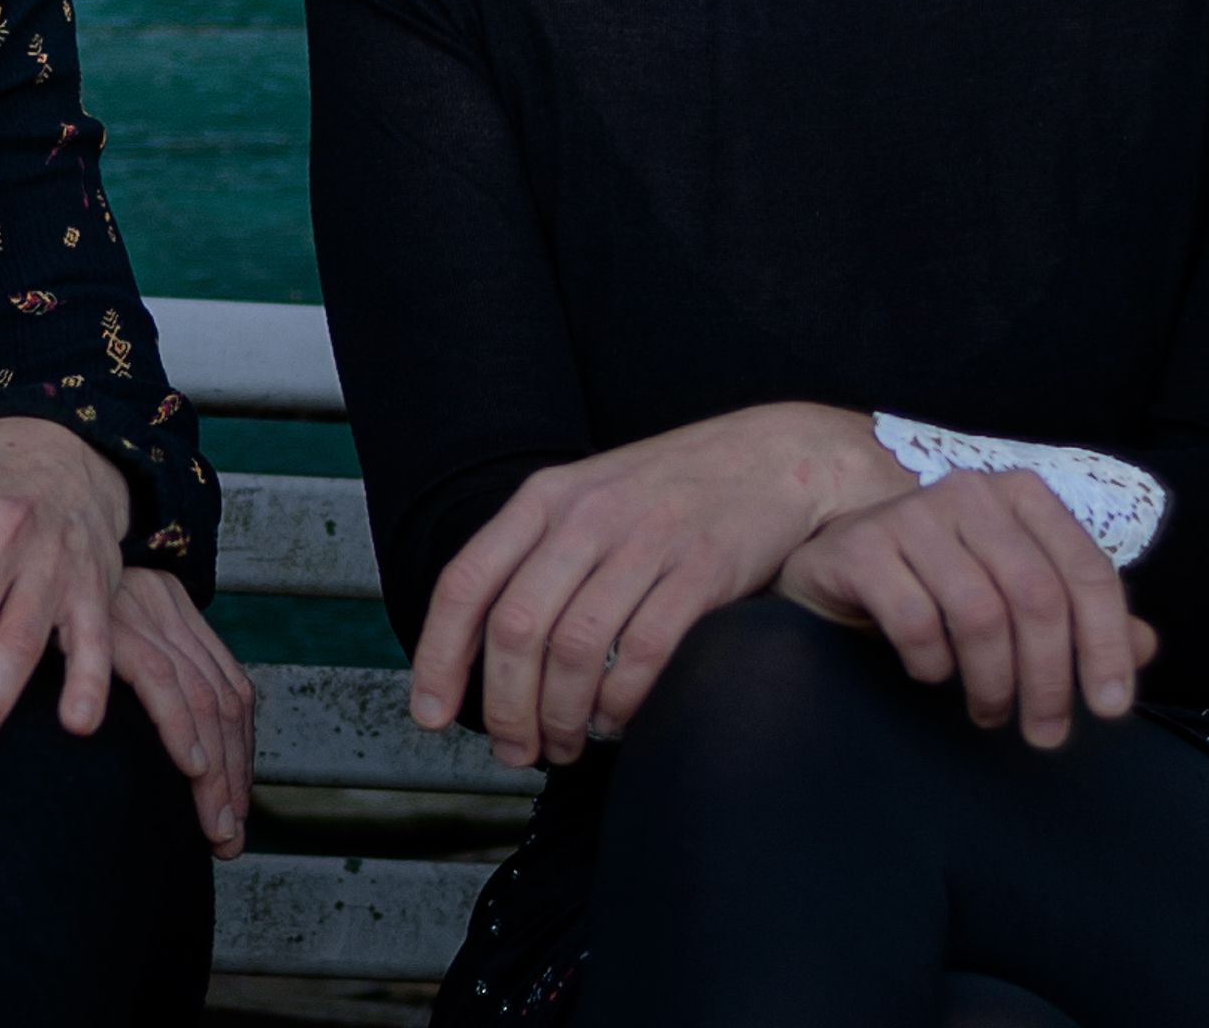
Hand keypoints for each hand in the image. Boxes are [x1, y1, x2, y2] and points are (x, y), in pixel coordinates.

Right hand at [112, 566, 255, 854]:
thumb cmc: (36, 624)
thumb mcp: (101, 645)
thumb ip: (142, 678)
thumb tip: (183, 759)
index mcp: (171, 604)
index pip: (231, 686)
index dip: (241, 753)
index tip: (235, 811)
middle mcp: (163, 600)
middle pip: (224, 697)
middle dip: (234, 776)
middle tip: (229, 839)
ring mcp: (139, 607)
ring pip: (203, 697)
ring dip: (216, 773)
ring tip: (213, 826)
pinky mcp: (110, 623)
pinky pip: (162, 682)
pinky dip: (183, 731)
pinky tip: (193, 770)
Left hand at [407, 403, 892, 768]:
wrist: (778, 458)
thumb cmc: (674, 491)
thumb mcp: (590, 498)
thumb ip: (539, 556)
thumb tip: (486, 651)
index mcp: (546, 498)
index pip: (467, 582)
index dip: (438, 656)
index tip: (430, 714)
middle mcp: (586, 515)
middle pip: (516, 628)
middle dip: (506, 707)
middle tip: (515, 750)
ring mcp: (646, 539)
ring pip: (575, 648)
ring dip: (562, 716)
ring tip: (567, 745)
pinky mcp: (702, 568)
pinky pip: (644, 652)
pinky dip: (622, 702)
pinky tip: (619, 720)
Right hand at [774, 468, 1160, 748]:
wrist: (833, 558)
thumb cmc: (936, 580)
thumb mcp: (1012, 590)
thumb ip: (1079, 614)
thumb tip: (1145, 647)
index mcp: (1021, 496)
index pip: (1086, 571)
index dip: (1106, 645)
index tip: (1111, 709)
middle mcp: (970, 493)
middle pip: (1037, 597)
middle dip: (1049, 679)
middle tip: (1044, 734)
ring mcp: (911, 514)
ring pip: (980, 614)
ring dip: (993, 682)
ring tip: (989, 712)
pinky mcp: (861, 547)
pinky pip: (916, 621)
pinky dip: (933, 665)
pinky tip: (931, 674)